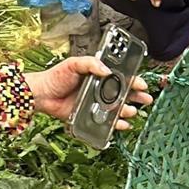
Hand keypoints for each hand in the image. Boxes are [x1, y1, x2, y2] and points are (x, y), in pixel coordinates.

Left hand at [25, 56, 151, 127]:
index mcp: (99, 75)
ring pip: (118, 108)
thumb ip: (90, 63)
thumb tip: (106, 70)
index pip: (121, 77)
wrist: (42, 94)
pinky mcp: (90, 116)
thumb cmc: (56, 77)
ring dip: (127, 110)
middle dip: (137, 97)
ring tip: (131, 111)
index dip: (133, 80)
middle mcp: (100, 90)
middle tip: (146, 99)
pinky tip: (122, 124)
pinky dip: (116, 124)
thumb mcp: (73, 64)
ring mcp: (96, 103)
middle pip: (124, 94)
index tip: (141, 83)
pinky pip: (107, 121)